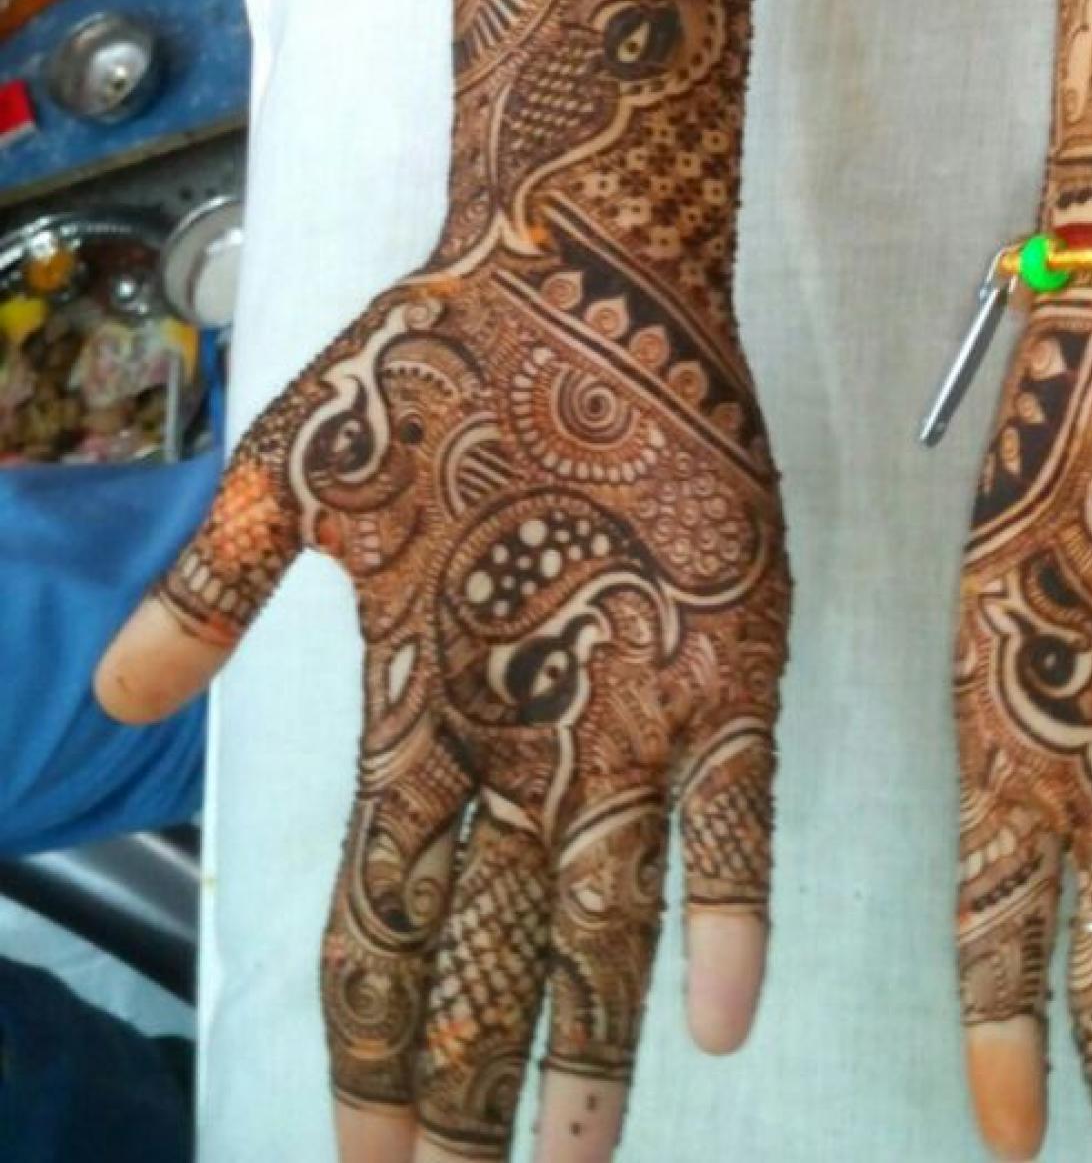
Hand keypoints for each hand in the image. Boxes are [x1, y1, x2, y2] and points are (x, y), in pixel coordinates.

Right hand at [96, 235, 789, 1162]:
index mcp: (419, 711)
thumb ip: (214, 587)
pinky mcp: (725, 656)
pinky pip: (731, 807)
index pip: (381, 924)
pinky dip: (725, 905)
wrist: (579, 260)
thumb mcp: (296, 468)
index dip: (369, 1049)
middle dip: (466, 1093)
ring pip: (603, 917)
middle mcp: (524, 741)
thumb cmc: (435, 356)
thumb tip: (112, 694)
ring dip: (587, 1041)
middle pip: (484, 954)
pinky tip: (719, 1008)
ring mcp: (628, 708)